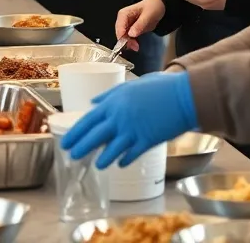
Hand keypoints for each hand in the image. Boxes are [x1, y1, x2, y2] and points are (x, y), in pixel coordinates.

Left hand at [60, 72, 198, 168]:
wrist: (184, 95)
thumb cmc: (160, 86)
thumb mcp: (132, 85)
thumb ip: (111, 94)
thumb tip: (94, 102)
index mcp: (115, 102)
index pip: (89, 119)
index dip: (76, 132)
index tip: (66, 141)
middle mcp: (120, 117)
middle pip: (95, 136)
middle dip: (81, 147)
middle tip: (71, 156)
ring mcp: (133, 131)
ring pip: (111, 149)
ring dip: (102, 159)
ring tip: (96, 165)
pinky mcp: (147, 141)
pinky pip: (131, 155)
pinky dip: (124, 160)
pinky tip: (119, 165)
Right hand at [115, 0, 165, 52]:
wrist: (158, 5)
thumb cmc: (153, 7)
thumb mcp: (148, 15)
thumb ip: (139, 25)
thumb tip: (131, 34)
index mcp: (124, 14)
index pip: (119, 28)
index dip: (123, 38)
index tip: (132, 45)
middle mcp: (122, 19)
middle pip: (120, 34)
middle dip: (126, 42)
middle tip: (136, 47)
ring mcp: (125, 24)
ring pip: (123, 37)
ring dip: (129, 43)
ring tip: (137, 47)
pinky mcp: (129, 29)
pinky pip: (127, 38)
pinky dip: (131, 42)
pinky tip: (137, 44)